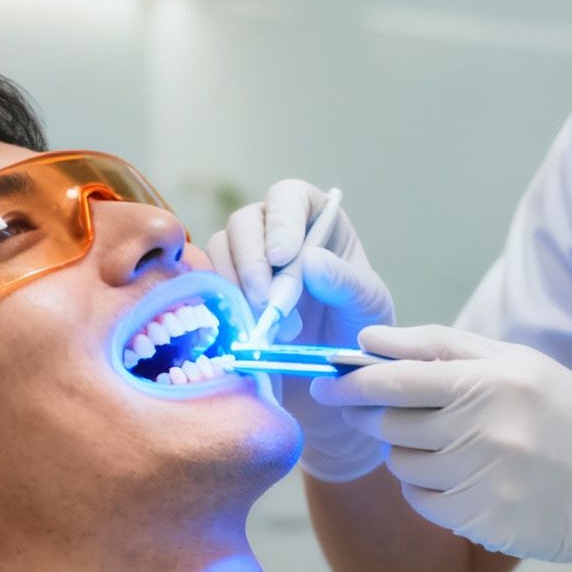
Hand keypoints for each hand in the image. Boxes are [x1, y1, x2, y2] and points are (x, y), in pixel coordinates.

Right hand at [208, 179, 394, 481]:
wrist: (332, 374)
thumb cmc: (356, 329)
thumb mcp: (366, 306)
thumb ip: (344, 282)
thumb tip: (309, 261)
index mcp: (315, 218)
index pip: (289, 197)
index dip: (281, 221)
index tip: (283, 257)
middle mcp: (274, 230)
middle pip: (246, 222)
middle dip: (253, 262)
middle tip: (269, 303)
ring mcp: (244, 259)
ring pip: (220, 250)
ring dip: (238, 288)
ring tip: (272, 329)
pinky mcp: (223, 290)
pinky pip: (205, 284)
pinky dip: (219, 306)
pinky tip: (244, 331)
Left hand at [312, 325, 571, 571]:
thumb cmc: (571, 419)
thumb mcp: (521, 365)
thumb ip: (444, 348)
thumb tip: (368, 342)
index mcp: (496, 380)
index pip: (399, 377)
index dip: (353, 380)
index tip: (325, 380)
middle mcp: (487, 428)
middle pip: (391, 421)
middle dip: (379, 416)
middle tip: (387, 413)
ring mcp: (485, 479)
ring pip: (402, 464)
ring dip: (410, 454)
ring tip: (454, 447)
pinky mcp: (483, 521)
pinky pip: (421, 502)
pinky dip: (429, 490)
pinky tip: (466, 480)